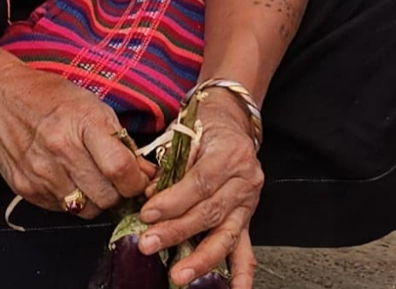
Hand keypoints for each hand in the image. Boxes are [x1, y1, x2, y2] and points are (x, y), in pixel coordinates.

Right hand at [0, 57, 151, 219]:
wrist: (0, 99)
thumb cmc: (50, 97)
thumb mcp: (91, 105)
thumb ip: (119, 141)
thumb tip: (145, 174)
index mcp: (81, 123)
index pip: (120, 168)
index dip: (137, 181)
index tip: (138, 179)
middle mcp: (59, 150)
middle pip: (106, 196)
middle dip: (118, 193)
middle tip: (114, 180)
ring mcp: (40, 173)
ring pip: (86, 209)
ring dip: (94, 198)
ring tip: (89, 177)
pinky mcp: (26, 189)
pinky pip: (62, 209)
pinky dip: (71, 199)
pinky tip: (66, 177)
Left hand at [139, 97, 261, 284]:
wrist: (233, 122)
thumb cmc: (205, 126)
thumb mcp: (185, 133)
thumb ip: (170, 165)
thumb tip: (149, 195)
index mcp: (228, 154)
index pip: (199, 183)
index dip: (173, 201)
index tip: (147, 214)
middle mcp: (244, 181)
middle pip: (209, 213)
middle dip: (177, 232)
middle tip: (149, 244)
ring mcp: (248, 204)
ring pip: (226, 236)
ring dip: (201, 259)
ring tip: (179, 275)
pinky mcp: (247, 219)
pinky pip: (246, 250)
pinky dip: (242, 275)